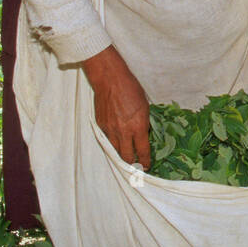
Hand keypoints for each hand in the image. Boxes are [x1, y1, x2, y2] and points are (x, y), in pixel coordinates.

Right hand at [82, 45, 150, 168]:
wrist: (110, 80)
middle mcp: (123, 131)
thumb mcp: (145, 106)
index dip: (145, 161)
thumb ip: (144, 123)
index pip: (142, 151)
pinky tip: (117, 143)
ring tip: (127, 158)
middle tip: (137, 166)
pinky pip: (107, 140)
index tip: (147, 165)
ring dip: (122, 155)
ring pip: (115, 151)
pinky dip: (113, 143)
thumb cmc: (131, 89)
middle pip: (127, 157)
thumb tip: (144, 135)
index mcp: (138, 126)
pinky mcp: (101, 126)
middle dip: (133, 164)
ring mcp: (110, 130)